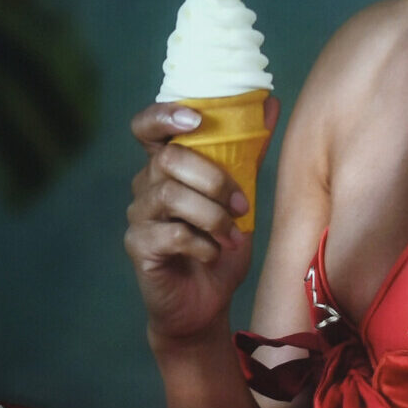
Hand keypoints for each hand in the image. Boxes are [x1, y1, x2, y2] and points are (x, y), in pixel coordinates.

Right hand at [127, 99, 277, 345]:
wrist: (206, 304)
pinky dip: (203, 242)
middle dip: (213, 179)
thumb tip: (269, 103)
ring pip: (170, 195)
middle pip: (169, 159)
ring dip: (212, 214)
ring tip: (232, 234)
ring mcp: (138, 216)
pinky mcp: (139, 246)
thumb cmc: (220, 246)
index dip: (164, 114)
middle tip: (241, 204)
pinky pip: (172, 233)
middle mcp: (145, 185)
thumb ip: (248, 153)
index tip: (197, 118)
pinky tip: (215, 253)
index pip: (147, 127)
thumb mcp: (240, 196)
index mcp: (166, 167)